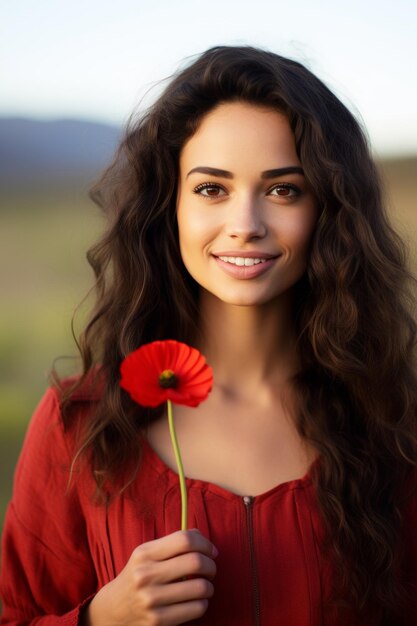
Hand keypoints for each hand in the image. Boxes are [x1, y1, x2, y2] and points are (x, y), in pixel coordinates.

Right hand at [84, 529, 217, 625]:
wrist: (114, 609)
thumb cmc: (139, 576)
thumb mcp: (147, 554)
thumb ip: (172, 543)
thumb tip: (201, 537)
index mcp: (144, 554)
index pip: (184, 540)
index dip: (204, 544)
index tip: (211, 551)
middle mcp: (146, 575)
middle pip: (196, 562)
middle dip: (211, 565)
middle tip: (210, 570)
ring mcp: (151, 600)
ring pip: (201, 587)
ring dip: (209, 587)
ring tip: (203, 587)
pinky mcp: (158, 621)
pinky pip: (197, 608)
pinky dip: (202, 603)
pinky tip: (195, 601)